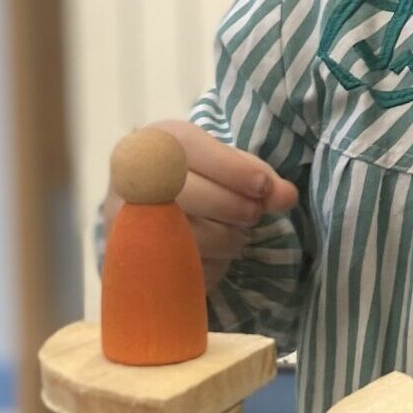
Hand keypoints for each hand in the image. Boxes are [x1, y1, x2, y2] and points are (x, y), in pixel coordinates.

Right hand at [99, 121, 299, 285]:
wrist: (150, 218)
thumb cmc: (196, 182)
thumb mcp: (224, 169)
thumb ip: (257, 178)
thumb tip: (286, 196)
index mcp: (152, 144)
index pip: (188, 148)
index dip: (230, 168)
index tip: (263, 186)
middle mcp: (129, 182)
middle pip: (188, 193)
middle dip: (233, 206)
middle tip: (254, 214)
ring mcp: (125, 225)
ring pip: (190, 236)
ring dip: (228, 238)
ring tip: (235, 232)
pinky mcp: (135, 264)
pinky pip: (186, 268)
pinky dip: (215, 263)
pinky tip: (218, 253)